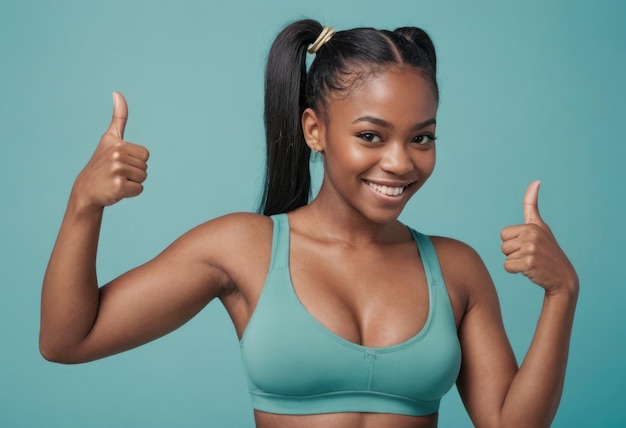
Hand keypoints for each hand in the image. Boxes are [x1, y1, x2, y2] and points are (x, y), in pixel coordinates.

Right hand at [73, 92, 148, 211]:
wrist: (87, 189)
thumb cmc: (102, 163)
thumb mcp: (109, 138)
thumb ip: (118, 117)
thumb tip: (117, 93)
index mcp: (117, 143)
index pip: (145, 154)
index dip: (136, 160)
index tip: (120, 161)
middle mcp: (116, 155)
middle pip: (145, 166)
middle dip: (134, 172)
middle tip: (117, 173)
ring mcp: (117, 170)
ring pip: (143, 178)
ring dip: (133, 182)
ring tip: (116, 180)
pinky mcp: (119, 186)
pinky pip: (139, 189)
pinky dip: (131, 193)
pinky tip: (117, 190)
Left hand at [500, 181, 577, 294]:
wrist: (563, 277)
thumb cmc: (548, 250)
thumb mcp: (540, 226)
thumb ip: (532, 205)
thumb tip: (535, 181)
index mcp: (532, 226)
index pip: (504, 234)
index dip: (513, 241)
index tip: (529, 244)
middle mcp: (532, 235)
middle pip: (503, 246)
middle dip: (512, 253)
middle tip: (529, 255)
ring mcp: (531, 249)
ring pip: (505, 256)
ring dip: (515, 262)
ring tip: (531, 262)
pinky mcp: (529, 263)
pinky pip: (507, 267)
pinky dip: (515, 271)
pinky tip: (530, 270)